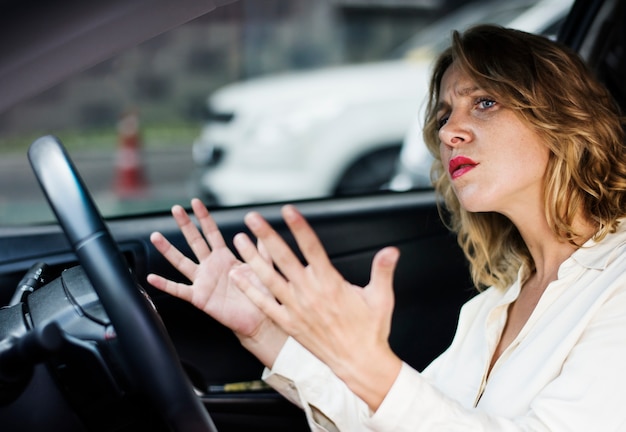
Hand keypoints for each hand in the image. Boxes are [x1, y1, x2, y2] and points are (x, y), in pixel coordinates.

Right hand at [147, 199, 285, 365]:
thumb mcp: (263, 266)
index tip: (195, 203)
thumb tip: (260, 227)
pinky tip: (152, 278)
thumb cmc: (261, 294)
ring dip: (168, 250)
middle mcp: (211, 266)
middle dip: (185, 225)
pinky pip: (179, 290)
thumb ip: (261, 247)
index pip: (211, 233)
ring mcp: (203, 281)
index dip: (203, 218)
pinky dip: (165, 284)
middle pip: (195, 241)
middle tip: (175, 209)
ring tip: (155, 237)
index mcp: (225, 257)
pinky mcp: (199, 297)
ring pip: (182, 262)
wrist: (259, 319)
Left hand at [229, 204, 402, 409]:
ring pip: (269, 278)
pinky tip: (238, 277)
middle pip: (284, 258)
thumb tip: (391, 251)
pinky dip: (250, 290)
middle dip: (267, 236)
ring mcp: (296, 309)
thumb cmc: (369, 331)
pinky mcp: (289, 323)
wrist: (359, 363)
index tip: (288, 211)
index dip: (299, 227)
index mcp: (331, 284)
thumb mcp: (382, 298)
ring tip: (239, 240)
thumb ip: (383, 270)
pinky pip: (264, 305)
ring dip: (252, 258)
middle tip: (253, 218)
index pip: (312, 248)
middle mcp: (310, 294)